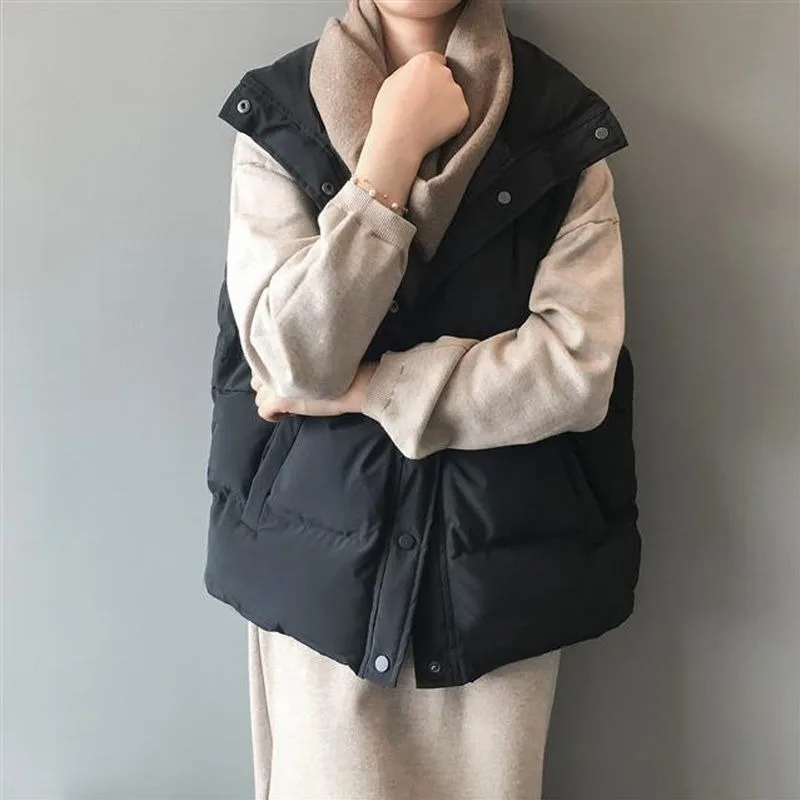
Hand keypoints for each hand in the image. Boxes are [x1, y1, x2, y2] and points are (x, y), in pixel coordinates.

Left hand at [251, 363, 378, 421]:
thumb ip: (298, 360)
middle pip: (257, 379)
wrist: (355, 383)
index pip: (262, 361)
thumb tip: (289, 369)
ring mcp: (275, 383)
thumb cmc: (342, 370)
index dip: (274, 372)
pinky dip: (274, 416)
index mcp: (284, 351)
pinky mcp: (279, 400)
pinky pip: (263, 411)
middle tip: (289, 391)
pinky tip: (289, 414)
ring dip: (271, 401)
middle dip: (269, 387)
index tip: (290, 379)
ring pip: (259, 397)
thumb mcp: (315, 359)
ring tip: (290, 402)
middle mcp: (276, 365)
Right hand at [371, 50, 469, 161]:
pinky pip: (459, 114)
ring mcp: (456, 92)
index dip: (430, 76)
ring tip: (428, 121)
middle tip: (424, 108)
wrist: (398, 141)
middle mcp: (444, 72)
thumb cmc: (389, 114)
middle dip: (439, 89)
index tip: (425, 88)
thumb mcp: (391, 82)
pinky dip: (451, 122)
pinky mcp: (464, 111)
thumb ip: (409, 72)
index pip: (436, 61)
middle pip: (446, 78)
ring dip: (446, 105)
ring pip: (453, 96)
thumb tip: (418, 72)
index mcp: (425, 62)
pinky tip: (435, 129)